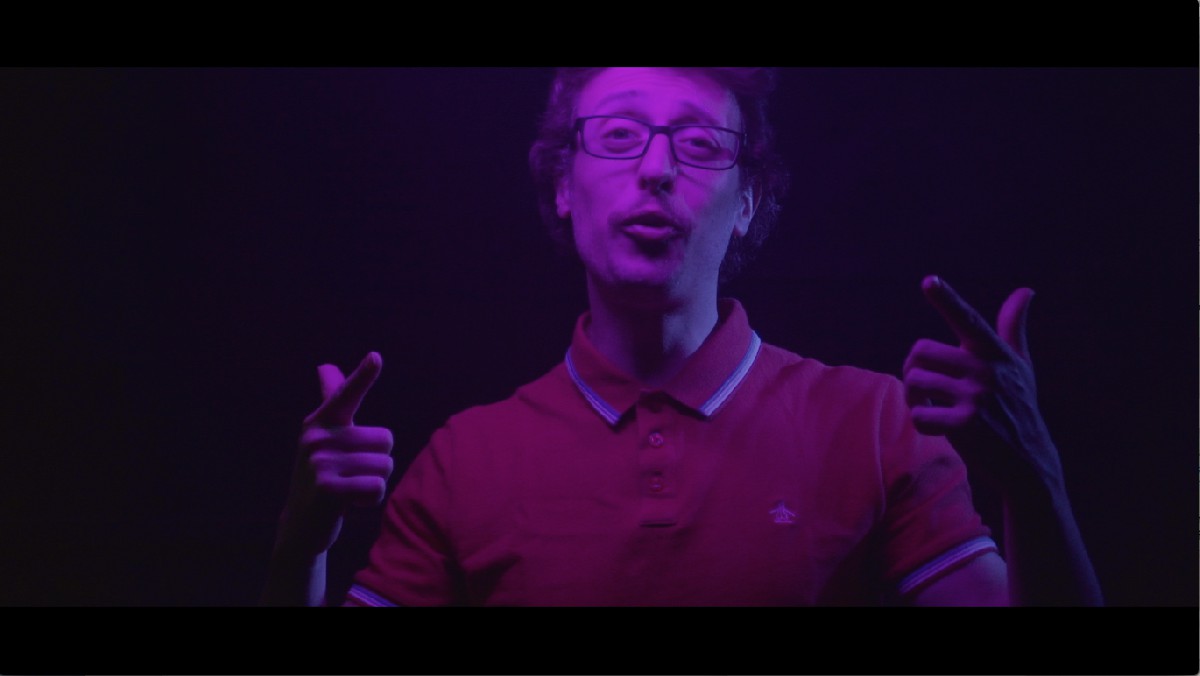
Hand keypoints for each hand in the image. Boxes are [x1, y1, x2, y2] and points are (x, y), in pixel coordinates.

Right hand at [276, 351, 394, 557]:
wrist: (300, 525)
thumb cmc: (323, 474)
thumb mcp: (324, 437)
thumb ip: (330, 401)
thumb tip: (325, 365)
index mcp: (320, 422)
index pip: (346, 394)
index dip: (362, 376)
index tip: (376, 357)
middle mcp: (317, 437)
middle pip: (386, 439)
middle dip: (378, 461)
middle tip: (350, 474)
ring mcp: (319, 463)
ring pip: (385, 465)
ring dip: (374, 482)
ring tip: (348, 489)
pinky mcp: (327, 489)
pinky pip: (377, 487)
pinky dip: (371, 499)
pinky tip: (349, 504)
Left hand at [902, 276, 1062, 492]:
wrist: (1029, 462)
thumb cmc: (1018, 408)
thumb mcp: (1020, 366)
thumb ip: (1013, 328)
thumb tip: (1026, 290)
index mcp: (995, 353)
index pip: (969, 320)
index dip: (947, 300)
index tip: (929, 281)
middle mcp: (987, 370)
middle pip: (920, 351)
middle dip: (913, 369)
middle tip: (925, 386)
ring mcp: (977, 397)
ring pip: (914, 381)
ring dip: (914, 397)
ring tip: (932, 406)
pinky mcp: (966, 424)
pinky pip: (918, 414)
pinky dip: (921, 422)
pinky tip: (939, 427)